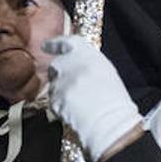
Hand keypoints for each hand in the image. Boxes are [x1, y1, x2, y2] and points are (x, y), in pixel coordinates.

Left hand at [43, 35, 141, 161]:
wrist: (108, 118)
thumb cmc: (113, 96)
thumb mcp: (105, 69)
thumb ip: (87, 62)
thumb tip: (78, 65)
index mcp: (83, 52)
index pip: (63, 43)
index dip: (54, 45)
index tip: (47, 46)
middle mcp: (67, 63)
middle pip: (56, 66)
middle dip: (61, 75)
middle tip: (75, 86)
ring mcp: (59, 81)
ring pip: (55, 85)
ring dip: (62, 92)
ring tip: (80, 102)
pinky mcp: (54, 99)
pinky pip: (54, 101)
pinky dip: (61, 106)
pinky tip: (76, 110)